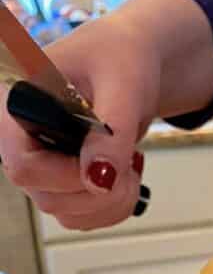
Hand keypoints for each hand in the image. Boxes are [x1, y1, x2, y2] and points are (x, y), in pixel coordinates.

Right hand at [0, 7, 161, 230]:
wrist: (132, 63)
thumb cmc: (120, 56)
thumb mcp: (123, 84)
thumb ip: (112, 131)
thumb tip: (99, 179)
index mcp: (18, 104)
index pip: (21, 164)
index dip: (65, 176)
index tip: (107, 165)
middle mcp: (21, 139)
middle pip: (46, 197)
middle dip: (100, 193)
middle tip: (131, 164)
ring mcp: (41, 164)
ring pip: (66, 213)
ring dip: (109, 204)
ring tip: (131, 167)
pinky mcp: (61, 180)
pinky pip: (82, 216)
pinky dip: (112, 208)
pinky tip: (126, 178)